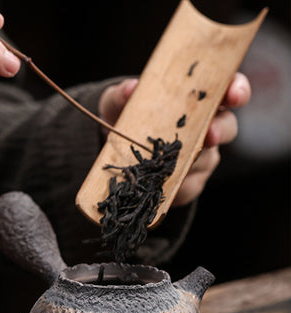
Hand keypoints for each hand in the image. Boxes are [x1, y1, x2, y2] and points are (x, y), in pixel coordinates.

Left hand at [98, 73, 251, 206]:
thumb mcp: (117, 102)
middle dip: (219, 131)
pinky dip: (176, 186)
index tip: (234, 95)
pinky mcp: (189, 183)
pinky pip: (189, 186)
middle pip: (226, 128)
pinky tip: (160, 186)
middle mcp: (205, 128)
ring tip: (171, 164)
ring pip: (206, 160)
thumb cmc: (124, 117)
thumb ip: (123, 94)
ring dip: (191, 161)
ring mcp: (201, 157)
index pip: (227, 91)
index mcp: (196, 101)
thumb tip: (130, 89)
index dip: (236, 91)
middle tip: (209, 135)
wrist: (113, 151)